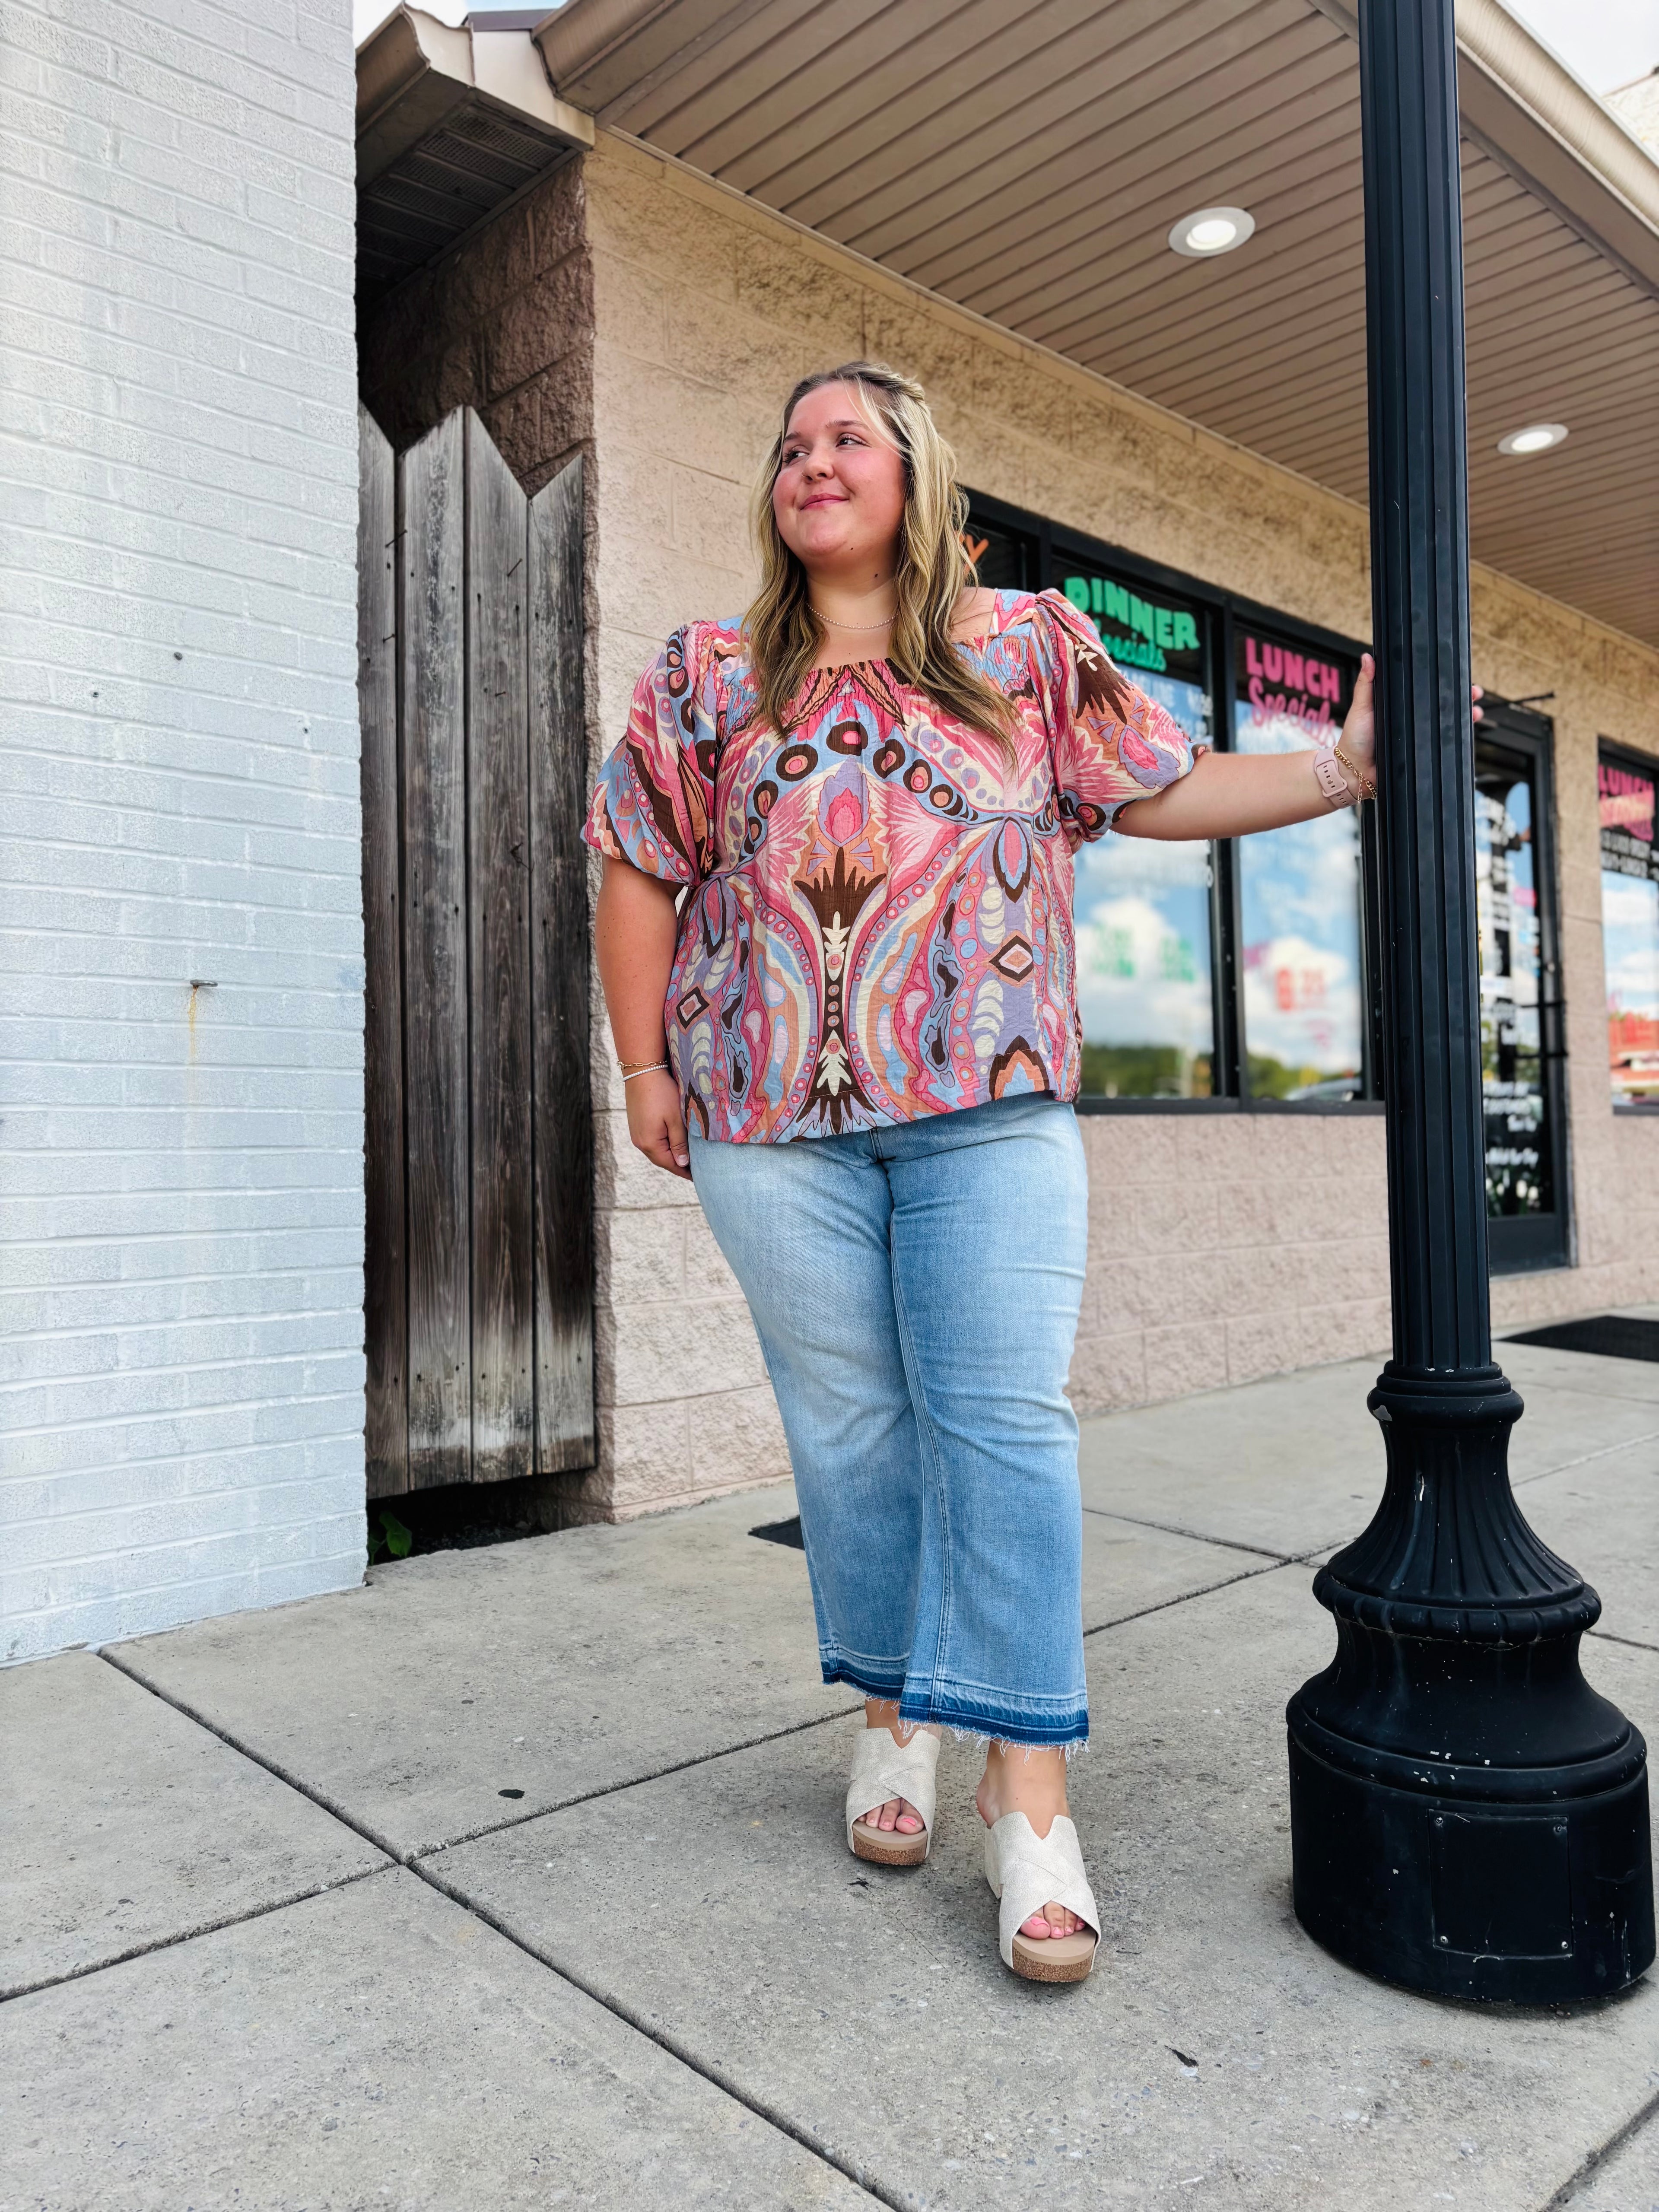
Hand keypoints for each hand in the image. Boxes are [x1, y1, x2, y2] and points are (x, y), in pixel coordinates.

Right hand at [625, 1066, 690, 1179]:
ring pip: (656, 1151)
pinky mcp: (636, 1125)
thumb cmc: (662, 1093)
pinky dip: (663, 1146)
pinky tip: (672, 1143)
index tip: (698, 1177)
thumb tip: (682, 1163)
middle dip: (678, 1165)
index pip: (670, 1164)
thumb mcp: (676, 1119)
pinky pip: (651, 1142)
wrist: (642, 1071)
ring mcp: (636, 1133)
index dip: (685, 1172)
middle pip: (661, 1160)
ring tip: (685, 1158)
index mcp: (650, 1143)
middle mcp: (640, 1142)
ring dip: (670, 1156)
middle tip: (695, 1169)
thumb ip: (679, 1143)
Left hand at [1336, 653, 1484, 794]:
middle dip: (1462, 699)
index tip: (1458, 675)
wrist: (1354, 770)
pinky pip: (1441, 745)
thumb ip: (1366, 684)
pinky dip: (1456, 740)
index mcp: (1401, 706)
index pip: (1426, 692)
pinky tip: (1466, 734)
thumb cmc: (1355, 739)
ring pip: (1446, 725)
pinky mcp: (1421, 752)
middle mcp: (1412, 721)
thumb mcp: (1361, 707)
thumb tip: (1368, 657)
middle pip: (1442, 707)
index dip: (1443, 684)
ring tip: (1475, 712)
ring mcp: (1418, 736)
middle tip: (1474, 692)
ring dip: (1465, 718)